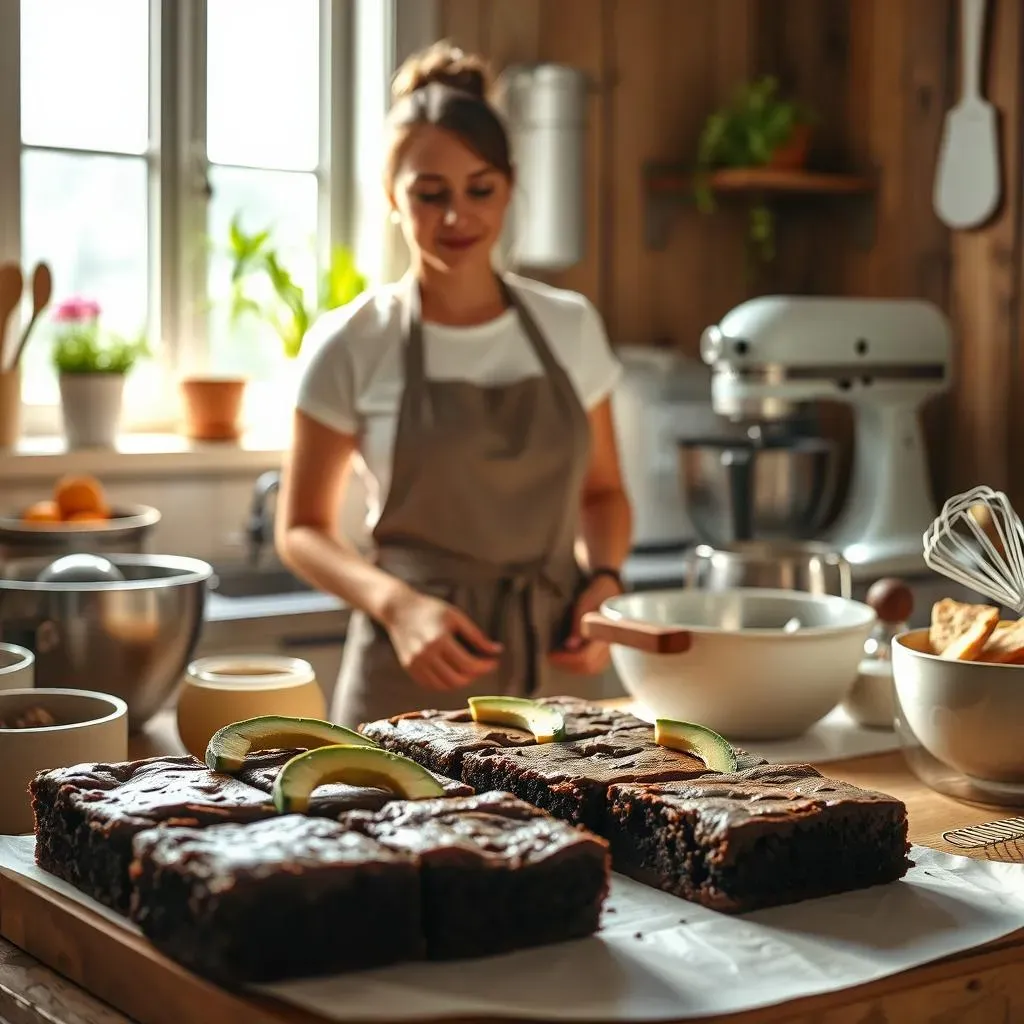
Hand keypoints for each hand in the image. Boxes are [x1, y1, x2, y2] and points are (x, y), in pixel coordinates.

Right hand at [384, 588, 501, 691]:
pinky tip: (452, 674)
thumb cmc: (431, 609)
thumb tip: (496, 651)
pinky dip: (444, 684)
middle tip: (482, 667)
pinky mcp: (409, 667)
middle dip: (474, 676)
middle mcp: (426, 654)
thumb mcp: (456, 617)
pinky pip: (430, 685)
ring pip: (444, 685)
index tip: (494, 662)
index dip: (485, 667)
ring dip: (461, 682)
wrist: (399, 609)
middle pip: (457, 678)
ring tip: (469, 671)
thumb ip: (476, 636)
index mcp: (440, 639)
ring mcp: (415, 663)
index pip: (468, 664)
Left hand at [548, 573, 622, 675]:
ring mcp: (608, 649)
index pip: (586, 659)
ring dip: (573, 666)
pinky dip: (579, 663)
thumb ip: (579, 624)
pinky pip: (593, 664)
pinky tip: (568, 655)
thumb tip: (570, 646)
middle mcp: (608, 646)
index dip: (566, 660)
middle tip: (551, 657)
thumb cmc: (596, 594)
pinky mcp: (605, 649)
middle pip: (588, 667)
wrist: (610, 588)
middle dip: (568, 665)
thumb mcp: (585, 604)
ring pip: (591, 668)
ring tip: (559, 657)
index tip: (551, 654)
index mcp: (605, 635)